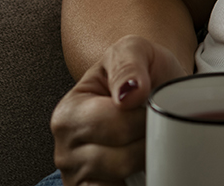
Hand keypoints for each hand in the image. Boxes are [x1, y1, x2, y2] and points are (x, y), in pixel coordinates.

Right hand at [50, 34, 186, 184]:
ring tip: (149, 138)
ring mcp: (77, 174)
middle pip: (121, 158)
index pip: (117, 124)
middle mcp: (65, 148)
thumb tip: (130, 93)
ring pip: (122, 178)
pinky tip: (140, 166)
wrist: (146, 90)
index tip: (156, 103)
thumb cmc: (139, 73)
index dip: (148, 115)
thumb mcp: (133, 50)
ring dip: (146, 159)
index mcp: (70, 112)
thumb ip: (128, 64)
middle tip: (158, 121)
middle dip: (150, 139)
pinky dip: (133, 180)